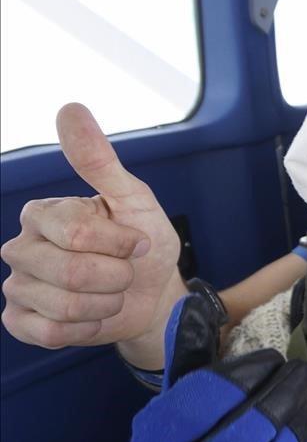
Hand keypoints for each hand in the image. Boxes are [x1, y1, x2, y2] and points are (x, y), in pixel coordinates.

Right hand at [1, 104, 182, 352]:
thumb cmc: (142, 244)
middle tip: (124, 272)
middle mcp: (21, 247)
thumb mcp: (133, 200)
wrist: (153, 294)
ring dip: (106, 304)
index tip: (136, 242)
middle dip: (117, 277)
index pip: (78, 233)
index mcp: (43, 214)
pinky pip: (49, 333)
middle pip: (71, 272)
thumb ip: (99, 161)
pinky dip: (85, 329)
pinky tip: (93, 316)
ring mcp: (18, 286)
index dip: (120, 243)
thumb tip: (70, 109)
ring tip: (111, 293)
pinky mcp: (21, 321)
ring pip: (64, 306)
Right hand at [130, 292, 306, 441]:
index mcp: (152, 441)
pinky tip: (302, 433)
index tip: (270, 357)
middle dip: (281, 394)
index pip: (204, 399)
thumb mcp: (178, 399)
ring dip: (295, 425)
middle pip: (243, 433)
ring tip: (301, 401)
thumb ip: (188, 354)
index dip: (246, 372)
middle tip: (300, 371)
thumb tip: (192, 304)